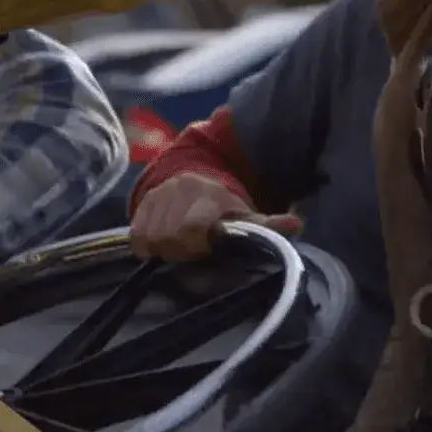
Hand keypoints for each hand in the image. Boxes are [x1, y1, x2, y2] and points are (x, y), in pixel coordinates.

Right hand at [130, 170, 302, 260]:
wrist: (195, 178)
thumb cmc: (224, 206)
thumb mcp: (248, 214)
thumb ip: (268, 224)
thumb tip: (296, 224)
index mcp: (206, 197)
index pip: (190, 228)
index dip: (194, 244)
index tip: (204, 249)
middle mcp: (178, 192)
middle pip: (167, 238)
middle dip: (178, 251)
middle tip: (191, 253)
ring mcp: (156, 197)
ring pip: (148, 237)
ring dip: (161, 249)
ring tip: (178, 248)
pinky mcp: (140, 204)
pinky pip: (135, 235)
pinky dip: (146, 245)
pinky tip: (161, 243)